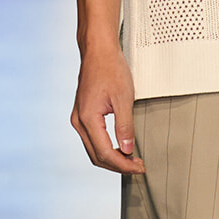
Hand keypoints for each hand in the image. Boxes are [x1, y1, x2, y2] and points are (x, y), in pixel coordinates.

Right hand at [71, 44, 144, 174]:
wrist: (98, 51)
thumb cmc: (110, 68)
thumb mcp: (123, 98)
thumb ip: (125, 126)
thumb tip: (127, 149)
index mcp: (87, 118)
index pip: (105, 152)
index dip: (123, 164)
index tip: (139, 167)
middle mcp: (79, 121)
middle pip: (97, 156)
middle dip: (118, 165)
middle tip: (138, 167)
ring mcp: (79, 119)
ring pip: (94, 150)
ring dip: (113, 159)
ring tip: (131, 160)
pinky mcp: (83, 115)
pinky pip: (93, 140)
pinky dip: (107, 148)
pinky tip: (121, 149)